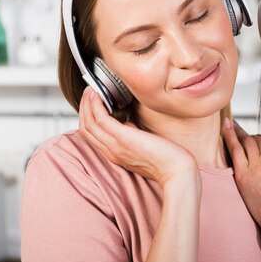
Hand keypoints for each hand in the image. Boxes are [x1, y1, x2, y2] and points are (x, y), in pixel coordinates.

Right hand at [78, 87, 197, 186]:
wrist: (176, 171)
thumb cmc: (167, 159)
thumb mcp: (143, 146)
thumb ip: (132, 137)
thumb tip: (128, 124)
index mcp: (115, 154)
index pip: (92, 136)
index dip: (88, 118)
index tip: (91, 102)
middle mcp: (111, 151)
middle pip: (86, 129)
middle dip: (84, 108)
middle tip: (87, 92)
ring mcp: (115, 145)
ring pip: (89, 124)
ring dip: (87, 104)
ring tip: (90, 90)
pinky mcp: (123, 138)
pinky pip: (101, 120)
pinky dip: (96, 106)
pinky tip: (99, 95)